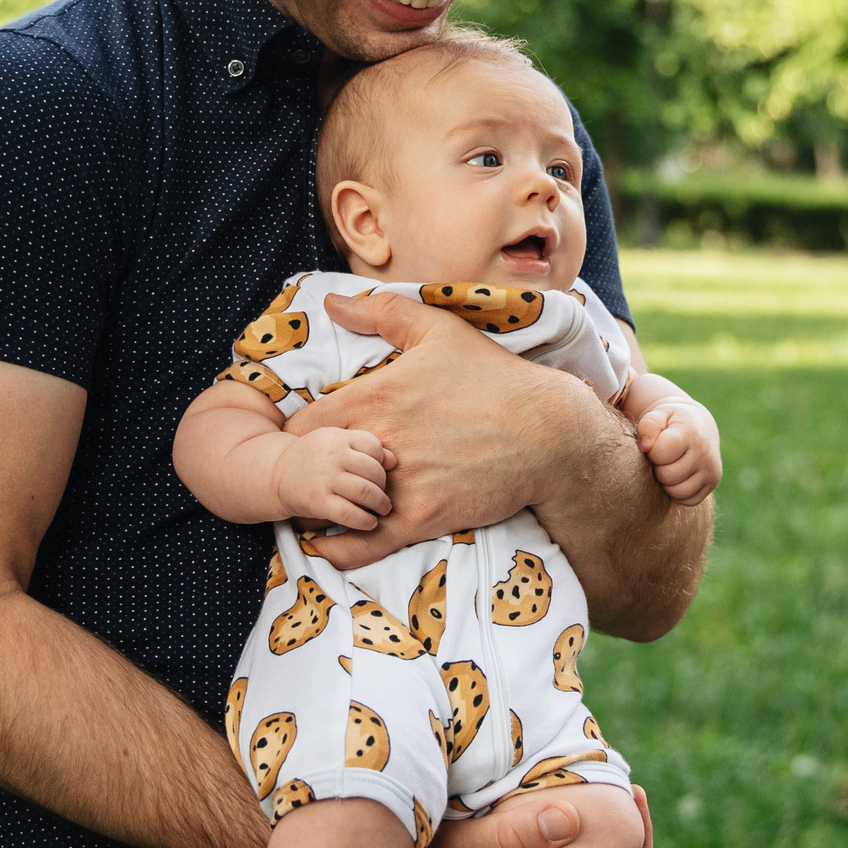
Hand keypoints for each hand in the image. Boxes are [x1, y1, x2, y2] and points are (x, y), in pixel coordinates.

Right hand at [269, 426, 393, 530]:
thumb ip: (363, 447)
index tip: (380, 473)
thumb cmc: (313, 458)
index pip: (373, 446)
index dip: (382, 461)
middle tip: (384, 496)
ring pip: (365, 492)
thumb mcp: (335, 442)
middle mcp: (332, 456)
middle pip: (373, 471)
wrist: (276, 474)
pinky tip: (370, 523)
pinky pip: (349, 513)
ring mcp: (324, 479)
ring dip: (380, 504)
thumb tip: (394, 461)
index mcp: (337, 438)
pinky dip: (364, 521)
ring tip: (382, 509)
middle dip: (383, 486)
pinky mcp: (317, 502)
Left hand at [293, 292, 603, 565]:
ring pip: (330, 507)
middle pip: (308, 468)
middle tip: (312, 477)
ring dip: (322, 509)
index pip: (300, 425)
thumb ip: (382, 313)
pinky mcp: (422, 517)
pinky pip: (363, 543)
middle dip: (306, 474)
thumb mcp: (440, 331)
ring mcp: (399, 482)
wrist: (549, 433)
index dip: (297, 437)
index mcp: (373, 396)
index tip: (306, 443)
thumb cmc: (494, 379)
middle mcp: (378, 440)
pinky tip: (332, 544)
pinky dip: (342, 547)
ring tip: (324, 508)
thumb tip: (334, 301)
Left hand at [634, 396, 721, 505]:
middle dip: (658, 468)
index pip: (661, 453)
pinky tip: (678, 476)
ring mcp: (712, 471)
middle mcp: (705, 453)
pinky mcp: (712, 484)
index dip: (652, 451)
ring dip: (667, 483)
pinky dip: (678, 492)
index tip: (656, 444)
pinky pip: (687, 500)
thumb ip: (648, 425)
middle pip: (667, 476)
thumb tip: (646, 447)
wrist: (700, 426)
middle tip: (662, 457)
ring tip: (669, 466)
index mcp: (691, 433)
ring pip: (677, 492)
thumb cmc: (672, 422)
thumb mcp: (659, 415)